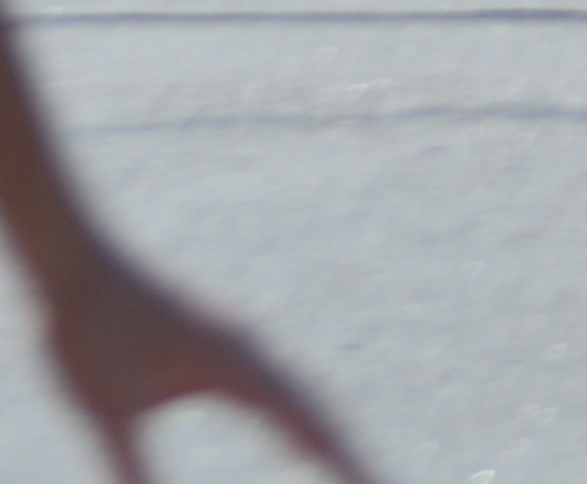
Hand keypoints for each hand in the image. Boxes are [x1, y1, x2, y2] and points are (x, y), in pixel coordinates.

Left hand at [39, 229, 377, 480]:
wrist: (75, 264)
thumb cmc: (90, 332)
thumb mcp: (109, 411)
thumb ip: (131, 467)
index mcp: (234, 363)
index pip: (301, 419)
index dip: (338, 456)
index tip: (371, 483)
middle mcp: (247, 351)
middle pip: (310, 405)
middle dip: (341, 447)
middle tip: (371, 480)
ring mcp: (234, 345)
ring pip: (292, 392)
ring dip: (318, 428)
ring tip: (341, 460)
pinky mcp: (215, 345)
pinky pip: (269, 384)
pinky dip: (291, 412)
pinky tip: (290, 429)